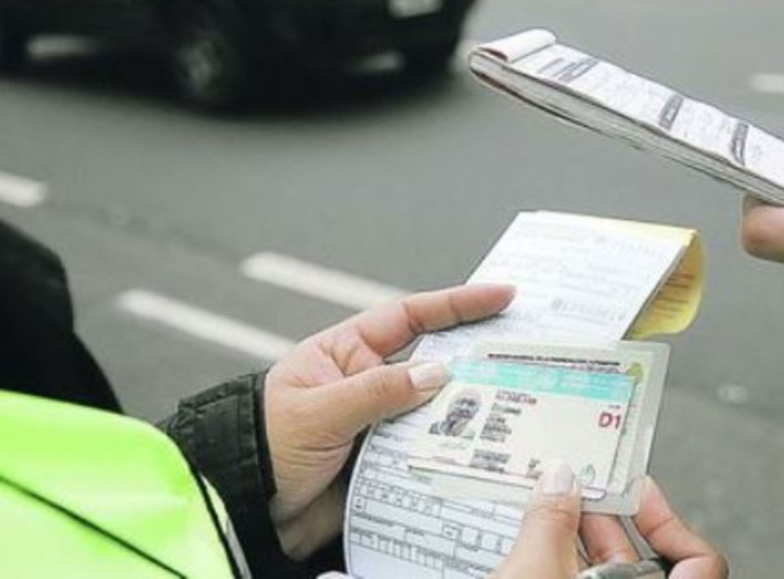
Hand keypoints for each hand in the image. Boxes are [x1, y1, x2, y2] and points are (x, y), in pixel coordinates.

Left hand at [264, 283, 514, 558]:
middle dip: (475, 359)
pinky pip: (427, 452)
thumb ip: (377, 391)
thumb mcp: (319, 412)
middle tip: (521, 356)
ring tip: (507, 412)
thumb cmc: (263, 447)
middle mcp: (369, 383)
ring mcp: (380, 423)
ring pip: (436, 411)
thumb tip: (436, 374)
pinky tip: (475, 456)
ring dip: (465, 414)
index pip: (410, 318)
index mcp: (346, 353)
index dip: (458, 305)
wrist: (243, 507)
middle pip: (434, 363)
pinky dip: (450, 454)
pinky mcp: (386, 462)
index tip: (502, 296)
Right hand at [494, 463, 726, 577]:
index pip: (701, 562)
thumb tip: (558, 481)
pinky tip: (530, 543)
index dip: (671, 519)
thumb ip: (549, 523)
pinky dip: (557, 564)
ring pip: (603, 578)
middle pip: (642, 563)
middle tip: (577, 486)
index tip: (637, 490)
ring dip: (575, 541)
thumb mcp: (533, 573)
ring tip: (545, 506)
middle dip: (607, 520)